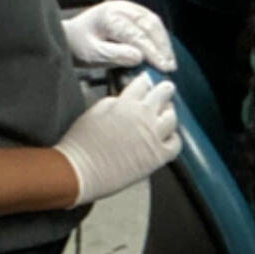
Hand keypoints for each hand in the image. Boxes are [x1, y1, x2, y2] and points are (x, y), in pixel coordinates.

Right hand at [53, 74, 181, 205]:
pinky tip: (167, 139)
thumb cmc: (79, 145)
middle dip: (164, 91)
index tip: (147, 83)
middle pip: (163, 95)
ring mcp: (152, 136)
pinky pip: (175, 144)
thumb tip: (123, 101)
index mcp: (125, 103)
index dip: (146, 82)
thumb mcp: (93, 112)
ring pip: (172, 118)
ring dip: (169, 114)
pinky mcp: (157, 156)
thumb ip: (112, 102)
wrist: (78, 171)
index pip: (143, 84)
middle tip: (165, 92)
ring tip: (166, 115)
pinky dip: (173, 139)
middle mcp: (142, 116)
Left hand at [62, 0, 175, 70]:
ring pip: (153, 22)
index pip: (137, 35)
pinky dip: (160, 36)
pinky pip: (151, 21)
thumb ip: (114, 55)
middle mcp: (121, 7)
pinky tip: (164, 50)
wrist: (70, 35)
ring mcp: (127, 7)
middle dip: (162, 47)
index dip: (153, 52)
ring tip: (170, 61)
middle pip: (149, 26)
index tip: (163, 68)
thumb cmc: (78, 46)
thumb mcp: (92, 54)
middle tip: (170, 67)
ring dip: (164, 42)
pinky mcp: (132, 10)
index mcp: (109, 16)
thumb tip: (139, 57)